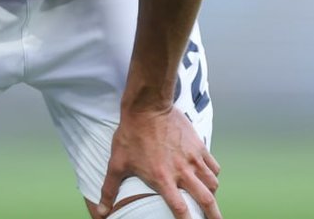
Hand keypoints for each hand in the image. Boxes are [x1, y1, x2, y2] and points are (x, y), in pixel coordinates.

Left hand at [97, 106, 220, 218]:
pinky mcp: (198, 146)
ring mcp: (193, 158)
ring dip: (213, 195)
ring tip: (212, 202)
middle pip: (206, 199)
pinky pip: (213, 166)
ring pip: (213, 183)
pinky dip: (213, 175)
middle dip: (214, 216)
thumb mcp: (117, 163)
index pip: (180, 209)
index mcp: (162, 179)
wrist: (147, 106)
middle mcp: (182, 171)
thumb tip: (100, 211)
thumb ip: (109, 190)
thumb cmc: (131, 134)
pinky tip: (209, 178)